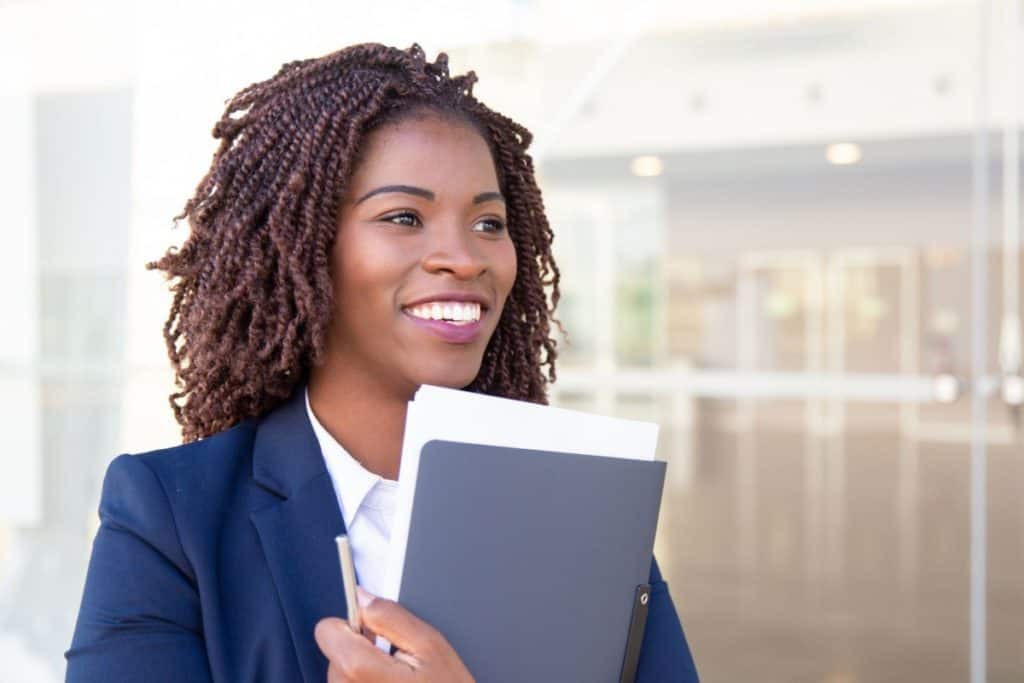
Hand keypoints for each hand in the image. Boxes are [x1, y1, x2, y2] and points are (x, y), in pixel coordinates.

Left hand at [314, 587, 474, 681]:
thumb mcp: (431, 645)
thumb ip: (391, 616)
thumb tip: (362, 597)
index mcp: (361, 671)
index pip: (326, 631)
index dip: (353, 624)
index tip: (374, 633)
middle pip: (334, 655)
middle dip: (361, 652)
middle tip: (396, 664)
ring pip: (340, 677)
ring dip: (362, 674)